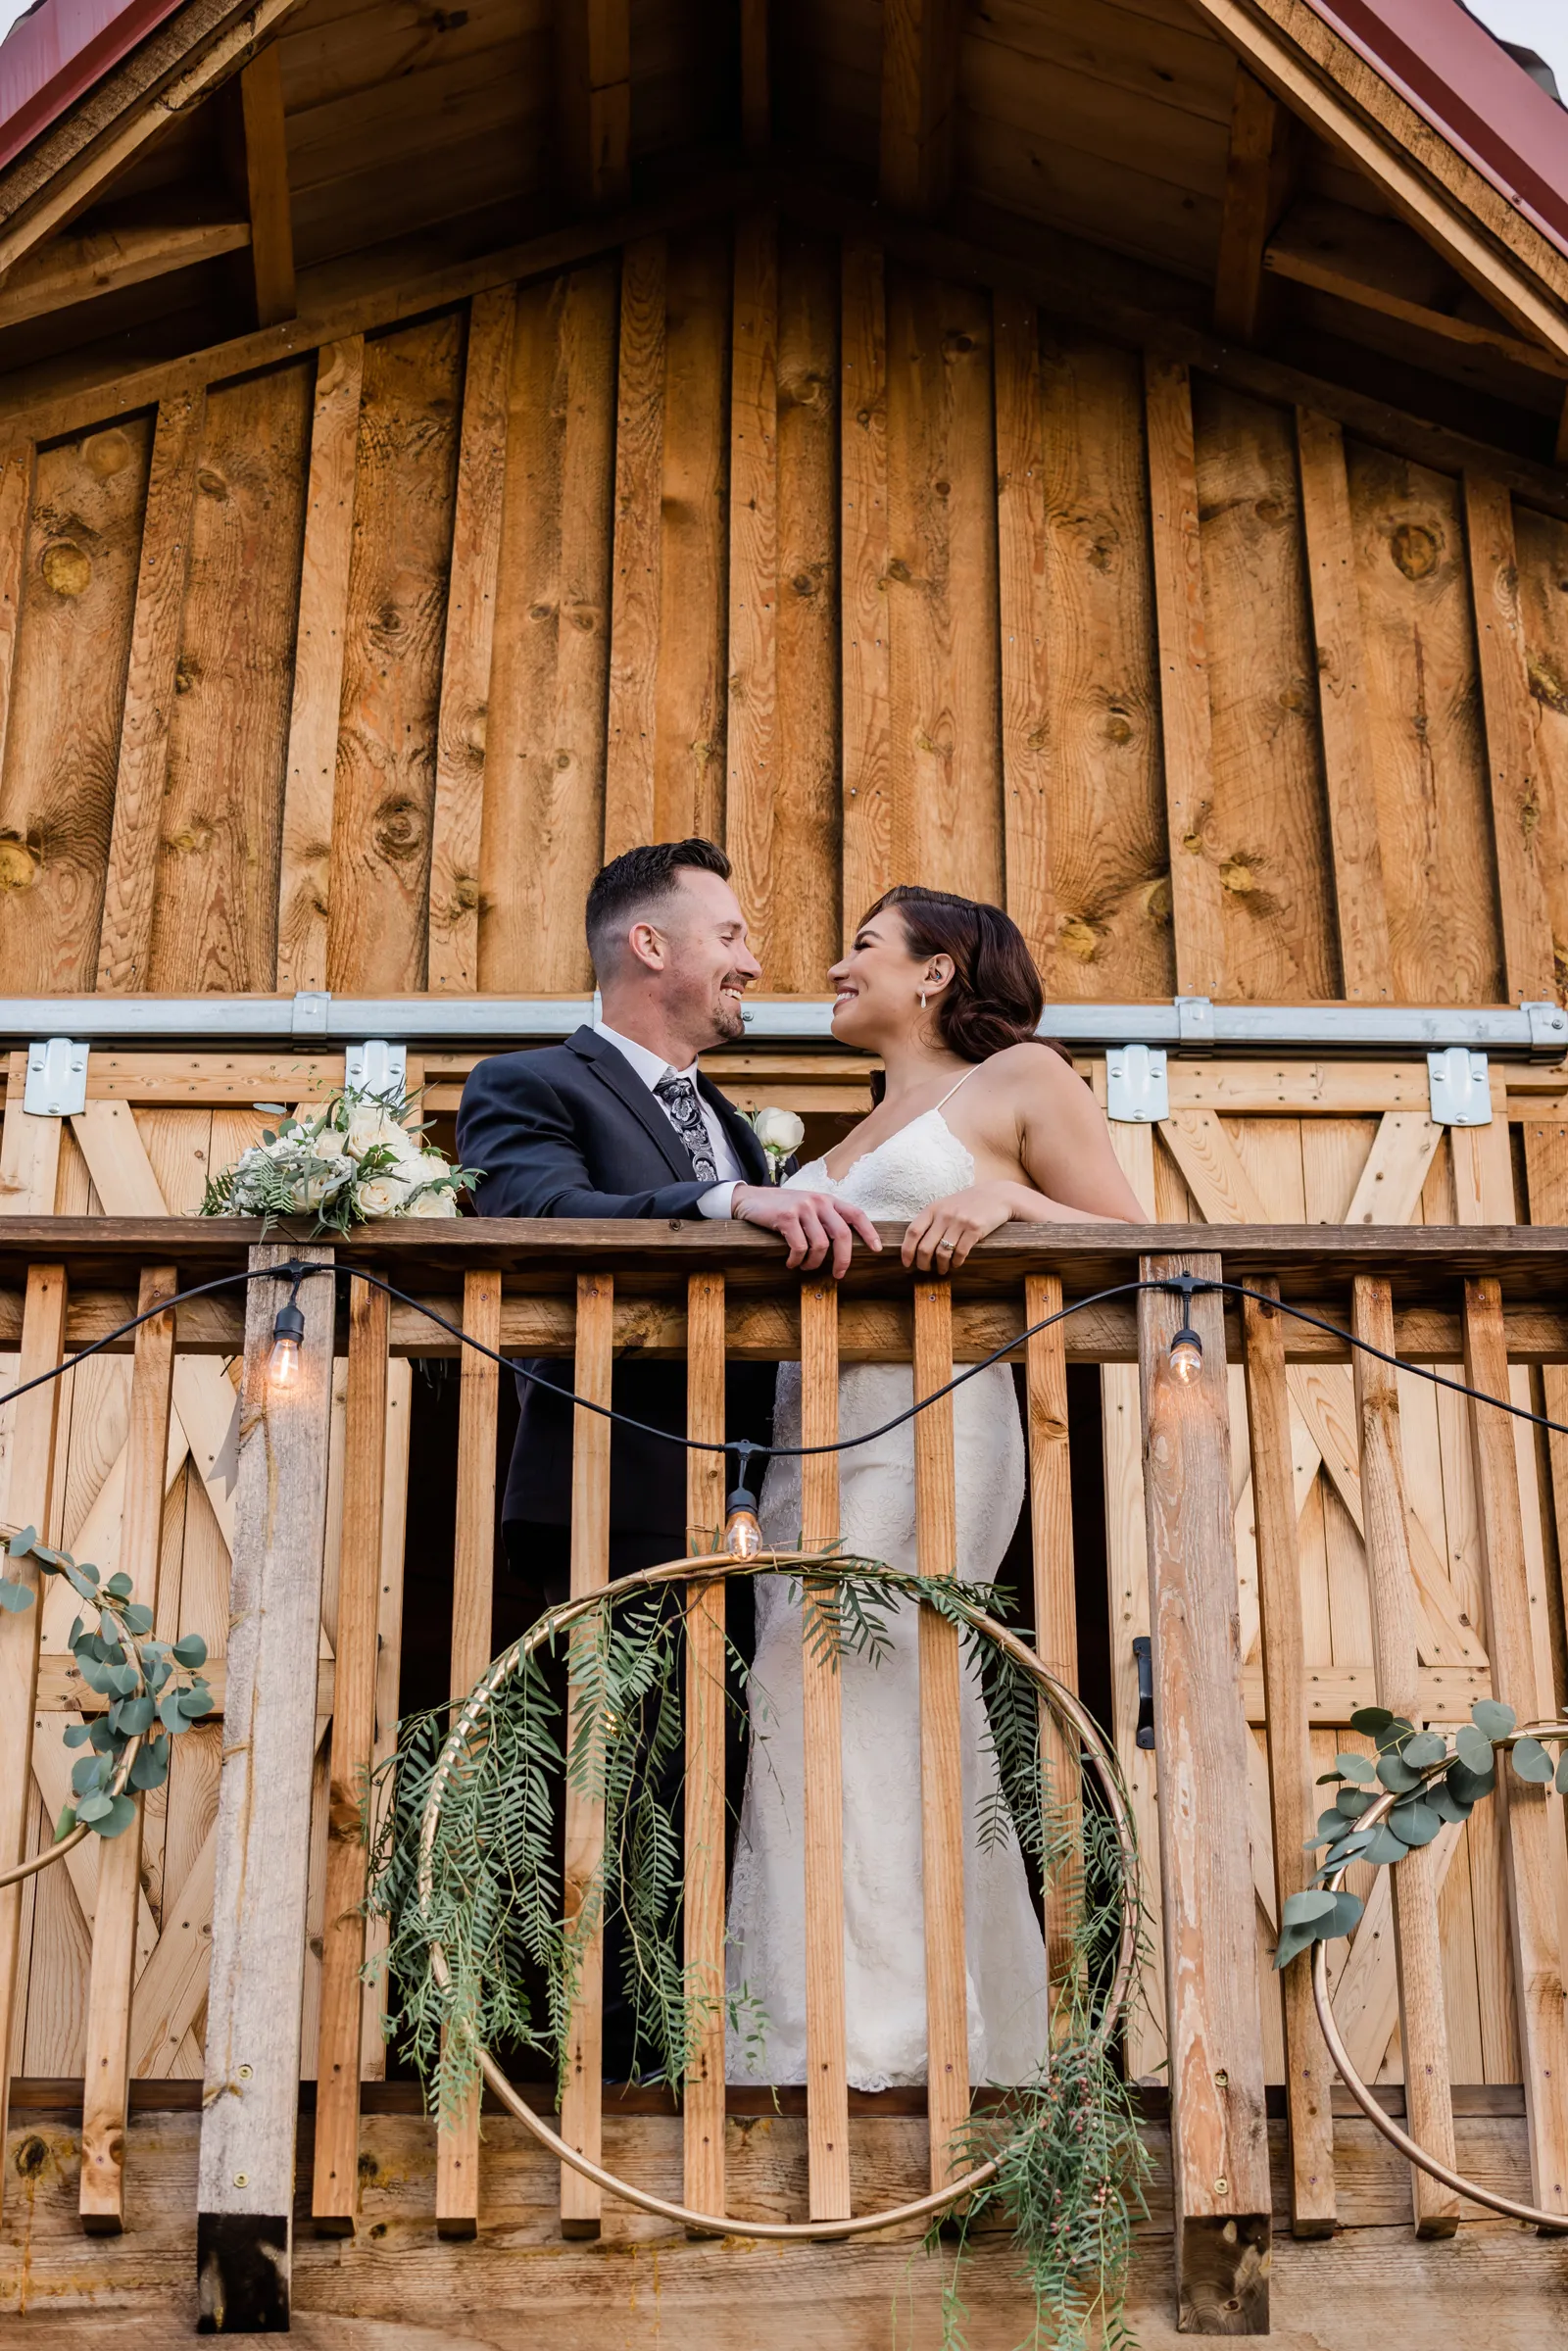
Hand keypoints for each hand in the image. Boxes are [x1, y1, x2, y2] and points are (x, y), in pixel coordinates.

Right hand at [732, 1184, 881, 1275]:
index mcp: (828, 1200)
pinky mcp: (786, 1217)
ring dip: (813, 1263)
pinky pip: (799, 1247)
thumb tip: (843, 1246)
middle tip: (838, 1274)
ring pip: (820, 1245)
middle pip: (842, 1234)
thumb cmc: (781, 1208)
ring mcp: (803, 1208)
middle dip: (843, 1259)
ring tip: (804, 1267)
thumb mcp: (808, 1207)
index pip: (856, 1214)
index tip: (877, 1249)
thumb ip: (824, 1219)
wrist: (751, 1199)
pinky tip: (790, 1262)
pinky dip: (796, 1260)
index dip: (869, 1232)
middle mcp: (819, 1201)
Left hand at [902, 1183, 1019, 1271]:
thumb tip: (915, 1245)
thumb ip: (931, 1221)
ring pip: (942, 1253)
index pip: (912, 1232)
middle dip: (923, 1264)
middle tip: (926, 1270)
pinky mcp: (975, 1229)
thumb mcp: (945, 1206)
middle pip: (925, 1247)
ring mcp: (959, 1222)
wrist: (996, 1195)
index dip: (907, 1250)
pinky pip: (960, 1253)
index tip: (906, 1263)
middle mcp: (944, 1215)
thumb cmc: (968, 1203)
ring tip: (943, 1269)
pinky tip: (956, 1264)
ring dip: (941, 1266)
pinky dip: (956, 1262)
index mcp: (933, 1209)